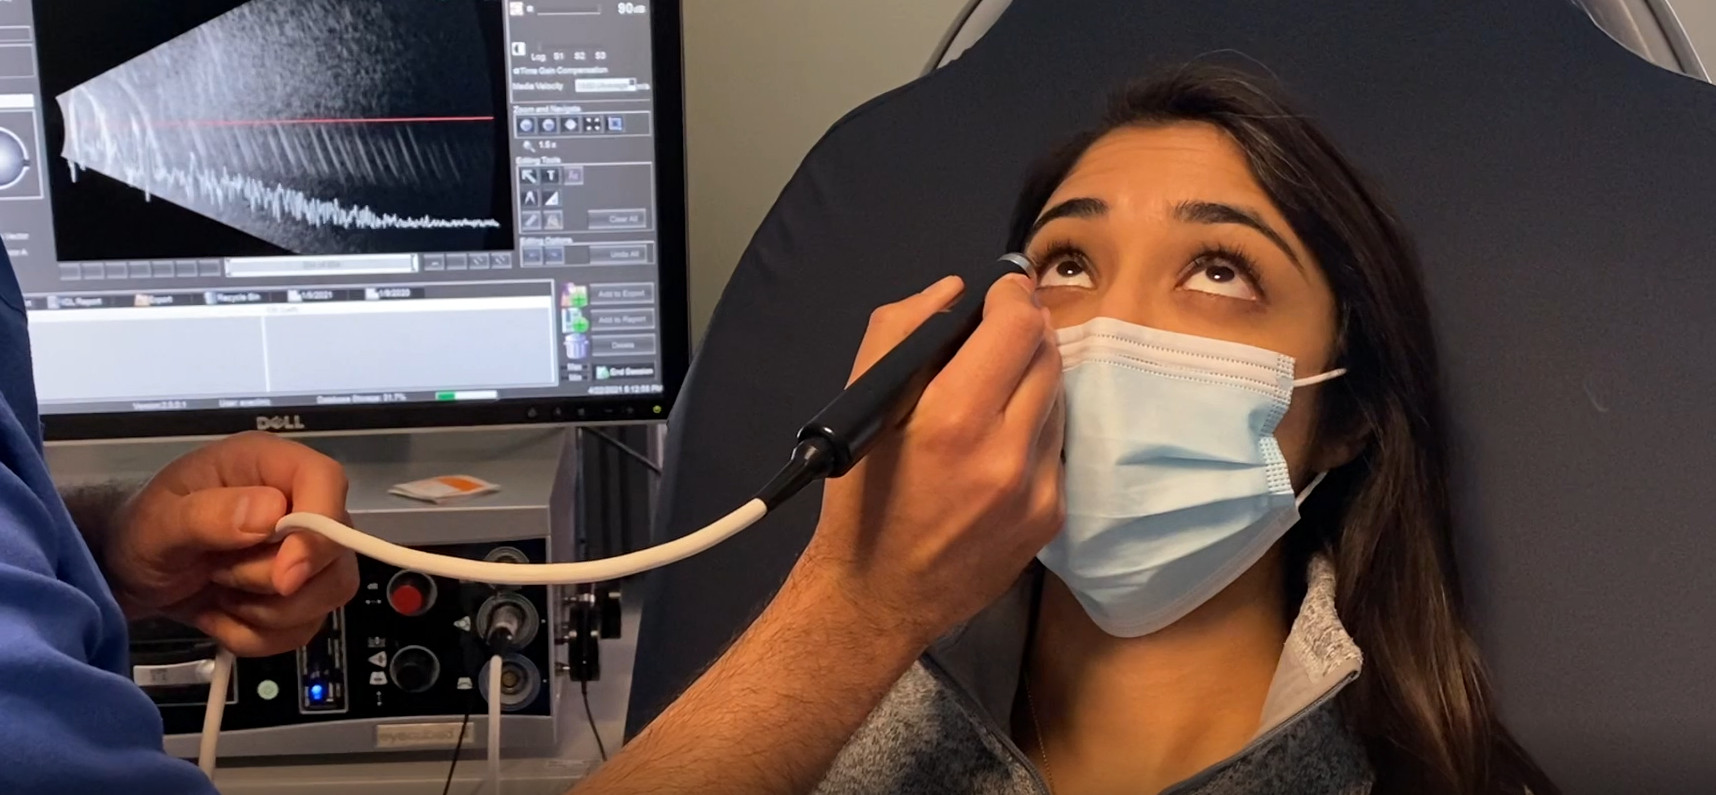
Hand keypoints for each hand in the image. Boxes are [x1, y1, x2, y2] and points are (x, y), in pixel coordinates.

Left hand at [105, 431, 359, 656]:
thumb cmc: (140, 534)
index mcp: (269, 466)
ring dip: (266, 613)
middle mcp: (299, 504)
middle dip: (275, 583)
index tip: (285, 576)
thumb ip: (208, 515)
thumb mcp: (158, 523)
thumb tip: (270, 514)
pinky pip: (304, 628)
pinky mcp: (300, 593)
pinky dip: (258, 635)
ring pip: (329, 595)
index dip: (319, 530)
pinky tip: (224, 615)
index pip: (327, 481)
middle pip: (336, 552)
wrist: (128, 576)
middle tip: (219, 576)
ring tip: (219, 594)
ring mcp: (305, 551)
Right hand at [801, 273, 1064, 647]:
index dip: (1012, 294)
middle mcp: (1006, 452)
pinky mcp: (1052, 515)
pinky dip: (1035, 427)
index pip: (1018, 325)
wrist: (879, 595)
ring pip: (1059, 396)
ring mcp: (1038, 488)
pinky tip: (1001, 439)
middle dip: (1024, 330)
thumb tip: (955, 291)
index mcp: (953, 418)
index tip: (1001, 289)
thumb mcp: (862, 406)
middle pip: (1047, 354)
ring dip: (1034, 377)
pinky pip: (1058, 444)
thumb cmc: (862, 497)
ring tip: (994, 388)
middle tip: (999, 328)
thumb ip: (901, 331)